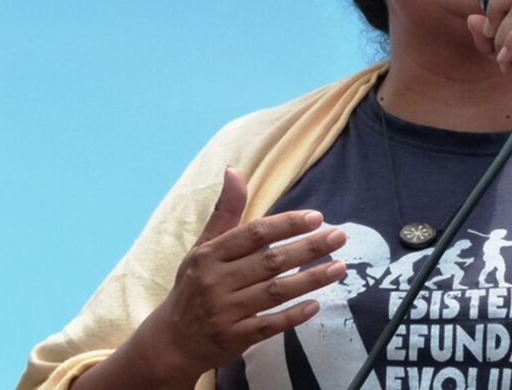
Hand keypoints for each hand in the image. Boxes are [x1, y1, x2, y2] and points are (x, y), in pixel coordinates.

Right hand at [140, 167, 346, 383]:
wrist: (171, 341)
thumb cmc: (194, 285)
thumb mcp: (203, 246)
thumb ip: (225, 211)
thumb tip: (234, 170)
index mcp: (210, 254)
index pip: (254, 234)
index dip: (286, 224)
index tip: (317, 217)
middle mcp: (216, 281)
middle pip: (270, 261)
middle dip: (309, 248)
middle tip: (340, 236)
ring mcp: (225, 312)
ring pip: (274, 292)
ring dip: (310, 280)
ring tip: (339, 268)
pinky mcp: (234, 338)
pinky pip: (269, 325)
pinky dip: (292, 316)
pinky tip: (316, 305)